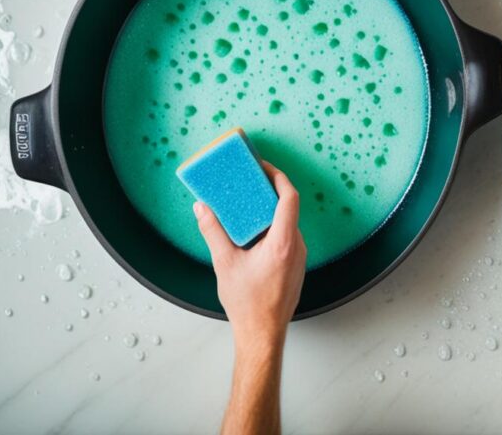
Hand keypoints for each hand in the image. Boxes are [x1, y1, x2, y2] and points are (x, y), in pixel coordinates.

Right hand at [193, 161, 306, 346]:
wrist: (263, 334)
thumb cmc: (247, 303)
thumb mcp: (224, 263)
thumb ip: (213, 231)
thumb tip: (202, 208)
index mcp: (283, 243)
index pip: (289, 198)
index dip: (278, 177)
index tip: (264, 166)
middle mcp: (297, 247)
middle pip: (289, 208)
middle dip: (269, 191)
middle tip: (250, 180)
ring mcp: (299, 257)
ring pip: (288, 224)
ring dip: (269, 211)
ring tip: (247, 203)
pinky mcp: (296, 266)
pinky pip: (287, 237)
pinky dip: (272, 227)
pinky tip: (253, 230)